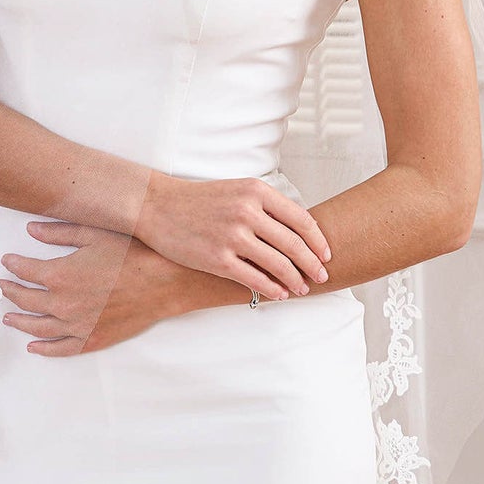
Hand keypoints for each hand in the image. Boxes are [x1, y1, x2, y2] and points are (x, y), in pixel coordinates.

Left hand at [0, 220, 185, 356]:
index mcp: (60, 276)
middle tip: (1, 286)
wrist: (166, 281)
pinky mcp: (93, 339)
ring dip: (20, 321)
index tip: (7, 261)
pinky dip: (44, 349)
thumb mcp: (94, 233)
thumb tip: (31, 230)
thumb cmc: (134, 252)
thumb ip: (59, 232)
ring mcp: (77, 325)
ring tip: (8, 317)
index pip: (26, 271)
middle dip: (10, 292)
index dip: (14, 265)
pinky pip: (62, 349)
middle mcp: (63, 304)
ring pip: (38, 327)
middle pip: (27, 300)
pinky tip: (34, 347)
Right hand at [132, 173, 331, 299]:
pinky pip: (254, 279)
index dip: (318, 240)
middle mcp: (247, 212)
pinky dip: (271, 289)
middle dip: (312, 264)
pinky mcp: (217, 259)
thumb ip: (267, 205)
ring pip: (278, 264)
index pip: (301, 219)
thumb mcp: (237, 190)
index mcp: (256, 191)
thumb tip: (300, 229)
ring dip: (295, 280)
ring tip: (302, 289)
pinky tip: (279, 294)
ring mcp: (232, 236)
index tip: (326, 253)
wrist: (156, 206)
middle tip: (322, 276)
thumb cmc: (200, 200)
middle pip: (294, 244)